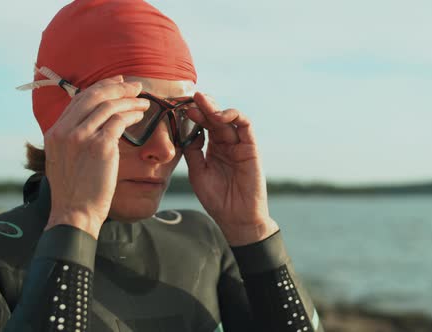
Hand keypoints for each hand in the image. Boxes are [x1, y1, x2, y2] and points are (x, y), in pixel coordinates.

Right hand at [43, 76, 148, 238]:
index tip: (116, 83)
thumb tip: (91, 124)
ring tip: (144, 101)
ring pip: (109, 106)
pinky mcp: (100, 146)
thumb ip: (72, 139)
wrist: (74, 213)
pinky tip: (141, 116)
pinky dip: (132, 115)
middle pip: (93, 96)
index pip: (79, 99)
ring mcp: (81, 137)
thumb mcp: (63, 160)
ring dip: (129, 100)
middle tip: (135, 86)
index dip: (100, 88)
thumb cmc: (74, 192)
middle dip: (117, 88)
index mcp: (54, 132)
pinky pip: (120, 121)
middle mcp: (65, 130)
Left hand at [183, 92, 278, 245]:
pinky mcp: (251, 148)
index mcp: (213, 149)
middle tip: (191, 96)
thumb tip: (187, 130)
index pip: (203, 125)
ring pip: (229, 119)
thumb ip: (193, 152)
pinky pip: (245, 126)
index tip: (179, 107)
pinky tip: (219, 116)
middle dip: (203, 106)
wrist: (236, 218)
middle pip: (214, 118)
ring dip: (216, 108)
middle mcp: (226, 144)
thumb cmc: (217, 199)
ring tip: (202, 102)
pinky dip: (234, 116)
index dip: (193, 115)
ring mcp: (239, 145)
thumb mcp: (198, 173)